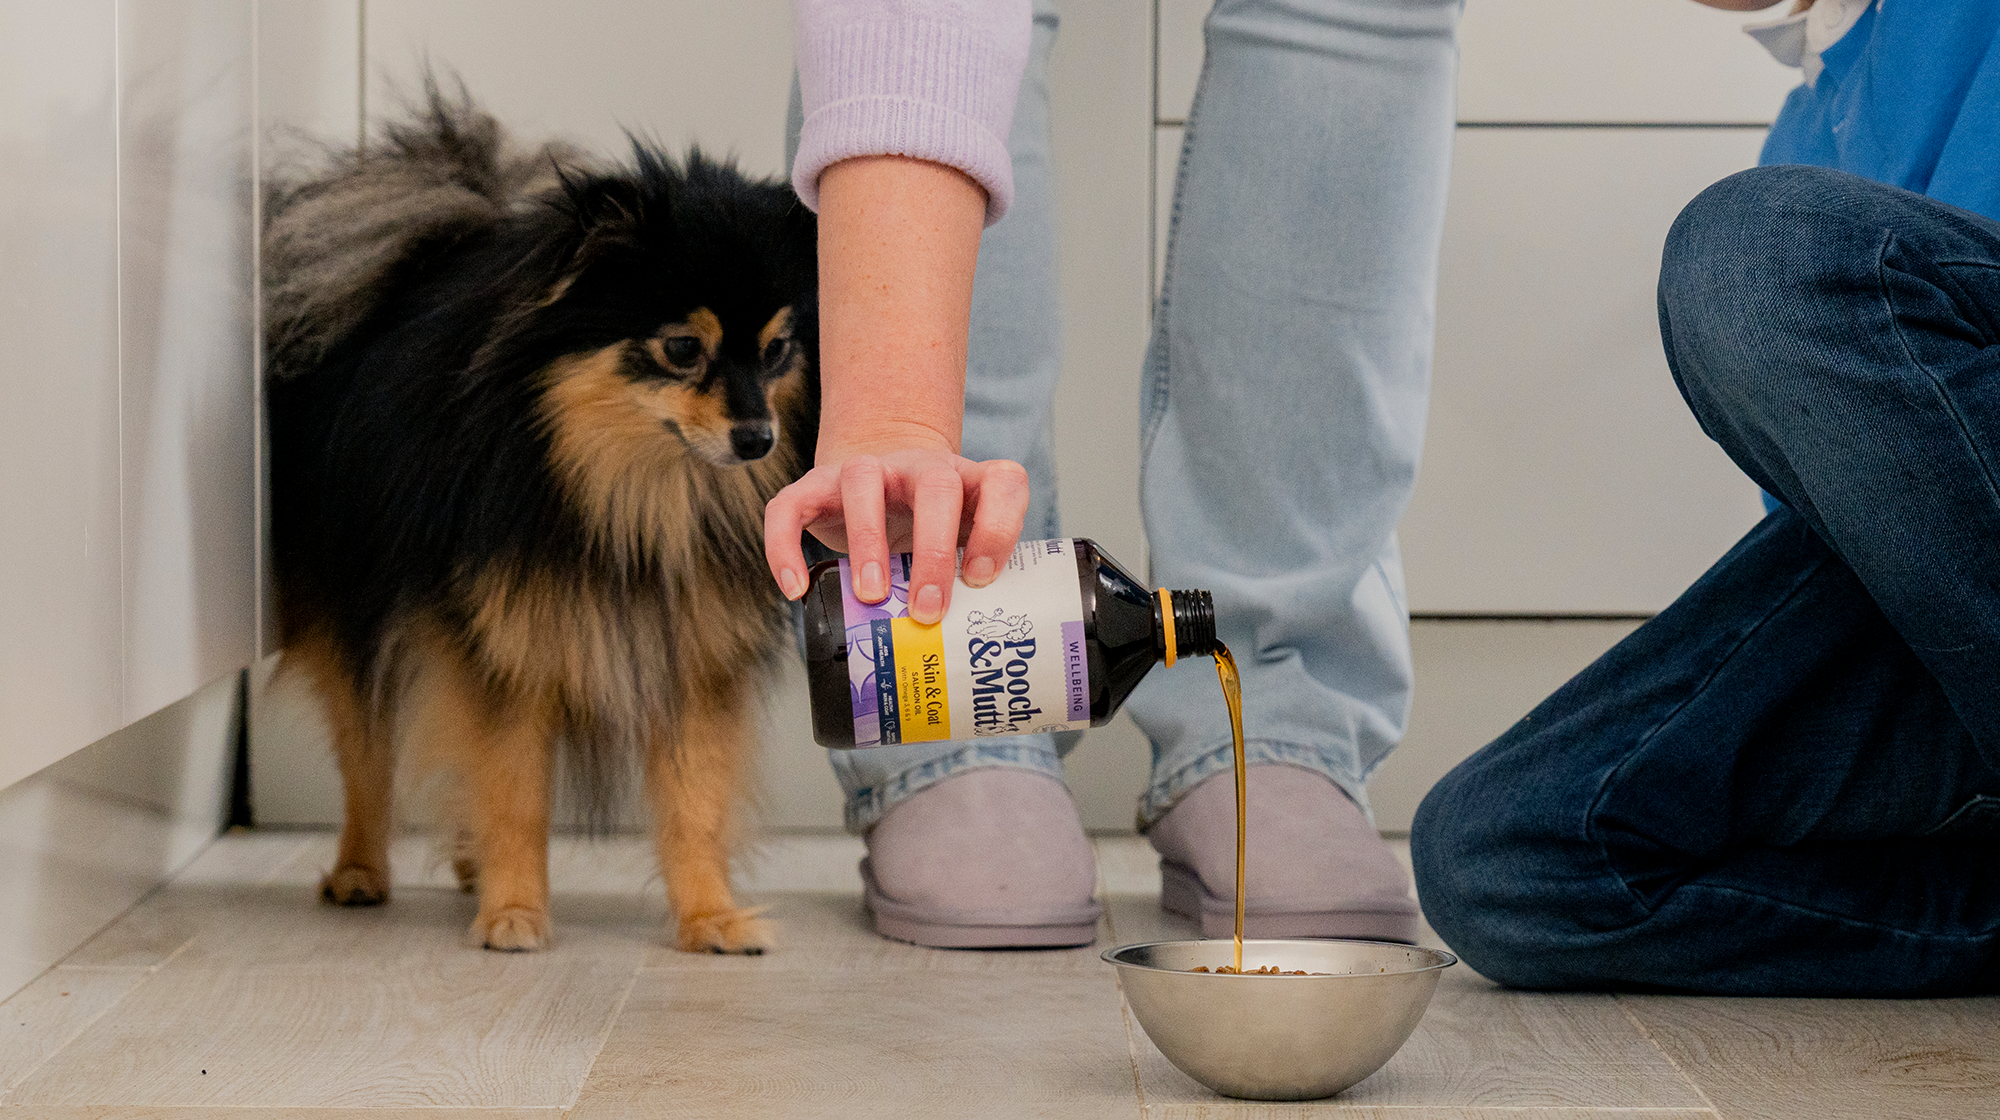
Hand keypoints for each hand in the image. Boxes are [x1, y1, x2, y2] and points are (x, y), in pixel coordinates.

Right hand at [764, 439, 1029, 624]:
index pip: (1003, 482)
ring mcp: (868, 470)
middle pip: (935, 486)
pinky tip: (796, 589)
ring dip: (868, 539)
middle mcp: (922, 466)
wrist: (886, 488)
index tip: (983, 579)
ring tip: (870, 595)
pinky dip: (786, 546)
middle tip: (926, 609)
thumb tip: (969, 655)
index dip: (999, 527)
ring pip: (862, 481)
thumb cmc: (932, 533)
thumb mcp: (960, 549)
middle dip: (934, 550)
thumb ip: (971, 582)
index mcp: (970, 482)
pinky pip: (790, 506)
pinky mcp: (816, 485)